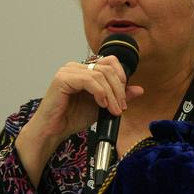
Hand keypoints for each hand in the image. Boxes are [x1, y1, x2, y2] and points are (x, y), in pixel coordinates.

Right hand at [16, 55, 143, 186]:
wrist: (53, 131)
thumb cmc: (72, 118)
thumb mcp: (102, 107)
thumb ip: (118, 96)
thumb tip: (139, 89)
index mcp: (84, 70)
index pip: (109, 62)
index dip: (121, 76)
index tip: (124, 98)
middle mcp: (75, 67)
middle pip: (107, 68)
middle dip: (119, 89)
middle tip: (121, 108)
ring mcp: (68, 71)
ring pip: (100, 74)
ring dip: (111, 94)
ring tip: (113, 110)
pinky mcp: (62, 78)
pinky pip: (89, 80)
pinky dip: (100, 93)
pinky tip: (102, 105)